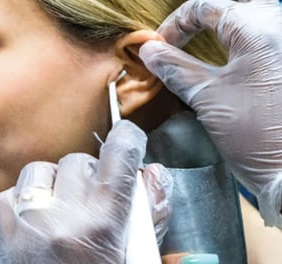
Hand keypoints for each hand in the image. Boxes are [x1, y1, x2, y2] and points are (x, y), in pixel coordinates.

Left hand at [0, 120, 172, 263]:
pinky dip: (26, 199)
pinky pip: (12, 191)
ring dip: (55, 184)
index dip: (127, 138)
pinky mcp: (2, 230)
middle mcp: (63, 220)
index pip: (118, 157)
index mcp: (104, 224)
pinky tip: (37, 220)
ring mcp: (28, 224)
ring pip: (42, 170)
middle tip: (90, 201)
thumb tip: (151, 169)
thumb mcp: (137, 251)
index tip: (127, 136)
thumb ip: (152, 208)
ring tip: (61, 211)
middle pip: (78, 161)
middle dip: (89, 176)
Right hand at [139, 0, 281, 226]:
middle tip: (176, 43)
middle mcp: (278, 27)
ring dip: (215, 31)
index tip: (159, 46)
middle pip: (227, 9)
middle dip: (196, 23)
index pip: (207, 6)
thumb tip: (148, 50)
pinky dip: (232, 43)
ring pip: (244, 21)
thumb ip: (175, 68)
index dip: (175, 23)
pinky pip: (257, 38)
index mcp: (258, 31)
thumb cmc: (254, 134)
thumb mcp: (207, 97)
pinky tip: (222, 57)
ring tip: (195, 46)